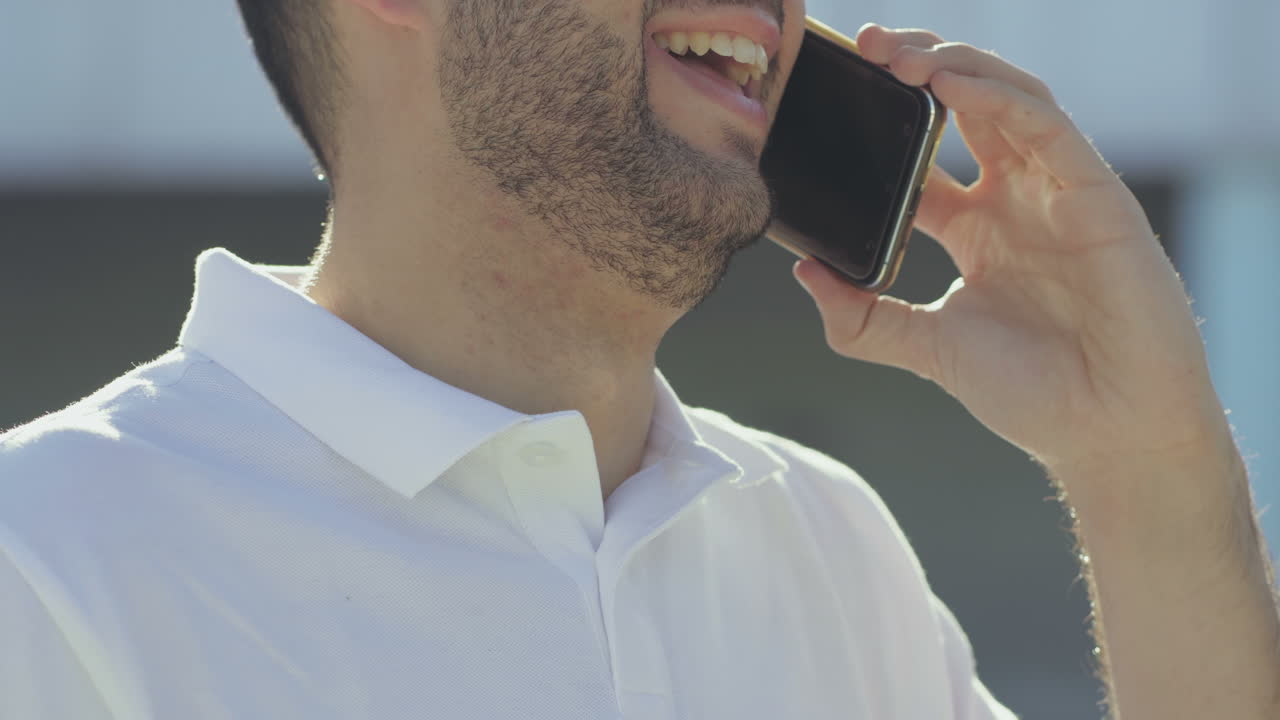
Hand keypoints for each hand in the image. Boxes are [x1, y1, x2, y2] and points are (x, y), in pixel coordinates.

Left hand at [792, 25, 1232, 473]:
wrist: (1107, 434)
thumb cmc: (1032, 393)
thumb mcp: (928, 348)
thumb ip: (864, 319)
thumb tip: (804, 273)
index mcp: (976, 227)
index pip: (923, 155)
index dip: (883, 122)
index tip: (834, 99)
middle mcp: (1017, 199)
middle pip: (966, 106)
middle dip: (916, 68)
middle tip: (865, 48)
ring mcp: (1059, 192)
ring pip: (1009, 98)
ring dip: (953, 66)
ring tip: (897, 55)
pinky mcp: (1097, 195)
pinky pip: (1046, 126)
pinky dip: (996, 97)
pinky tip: (949, 84)